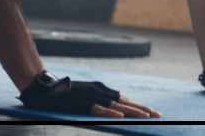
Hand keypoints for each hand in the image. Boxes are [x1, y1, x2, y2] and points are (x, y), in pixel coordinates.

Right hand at [18, 70, 160, 117]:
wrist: (46, 88)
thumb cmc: (66, 92)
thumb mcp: (86, 93)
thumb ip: (99, 98)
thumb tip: (112, 107)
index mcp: (101, 88)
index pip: (124, 98)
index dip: (138, 105)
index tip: (151, 111)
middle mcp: (100, 91)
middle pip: (126, 101)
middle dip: (142, 108)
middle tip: (157, 115)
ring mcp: (92, 97)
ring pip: (117, 105)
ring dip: (133, 111)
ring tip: (147, 116)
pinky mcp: (83, 103)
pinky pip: (99, 110)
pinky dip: (110, 113)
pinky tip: (121, 118)